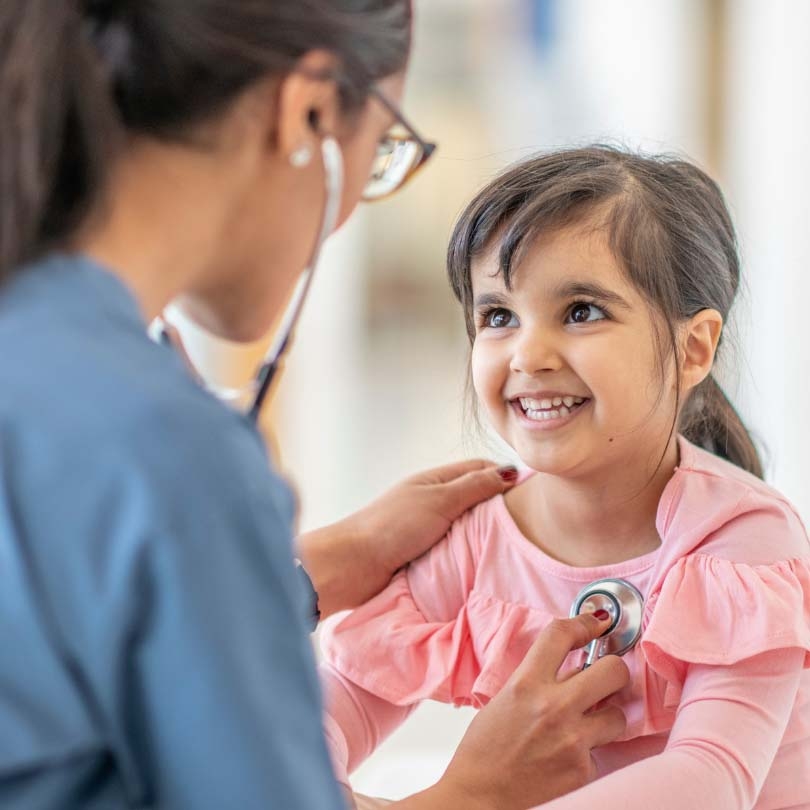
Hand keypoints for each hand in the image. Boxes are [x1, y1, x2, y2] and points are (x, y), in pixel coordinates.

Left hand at [296, 459, 517, 617]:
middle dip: (498, 507)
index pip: (479, 469)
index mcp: (435, 480)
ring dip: (483, 533)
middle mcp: (432, 500)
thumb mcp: (440, 500)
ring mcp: (426, 527)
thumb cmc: (393, 527)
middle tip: (530, 523)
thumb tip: (510, 471)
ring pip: (465, 525)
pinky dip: (469, 552)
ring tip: (512, 546)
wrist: (353, 564)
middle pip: (474, 497)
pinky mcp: (422, 552)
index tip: (532, 492)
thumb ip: (475, 486)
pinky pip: (454, 547)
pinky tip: (485, 563)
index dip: (504, 475)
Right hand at [419, 613, 628, 809]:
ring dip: (607, 717)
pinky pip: (603, 753)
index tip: (596, 623)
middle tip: (607, 678)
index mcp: (526, 683)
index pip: (561, 635)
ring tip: (588, 725)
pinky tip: (568, 758)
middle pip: (613, 670)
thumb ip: (537, 679)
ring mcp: (572, 741)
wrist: (478, 798)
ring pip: (619, 715)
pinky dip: (590, 754)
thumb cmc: (484, 749)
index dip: (584, 623)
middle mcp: (553, 707)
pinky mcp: (583, 771)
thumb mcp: (505, 700)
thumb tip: (572, 666)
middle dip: (615, 671)